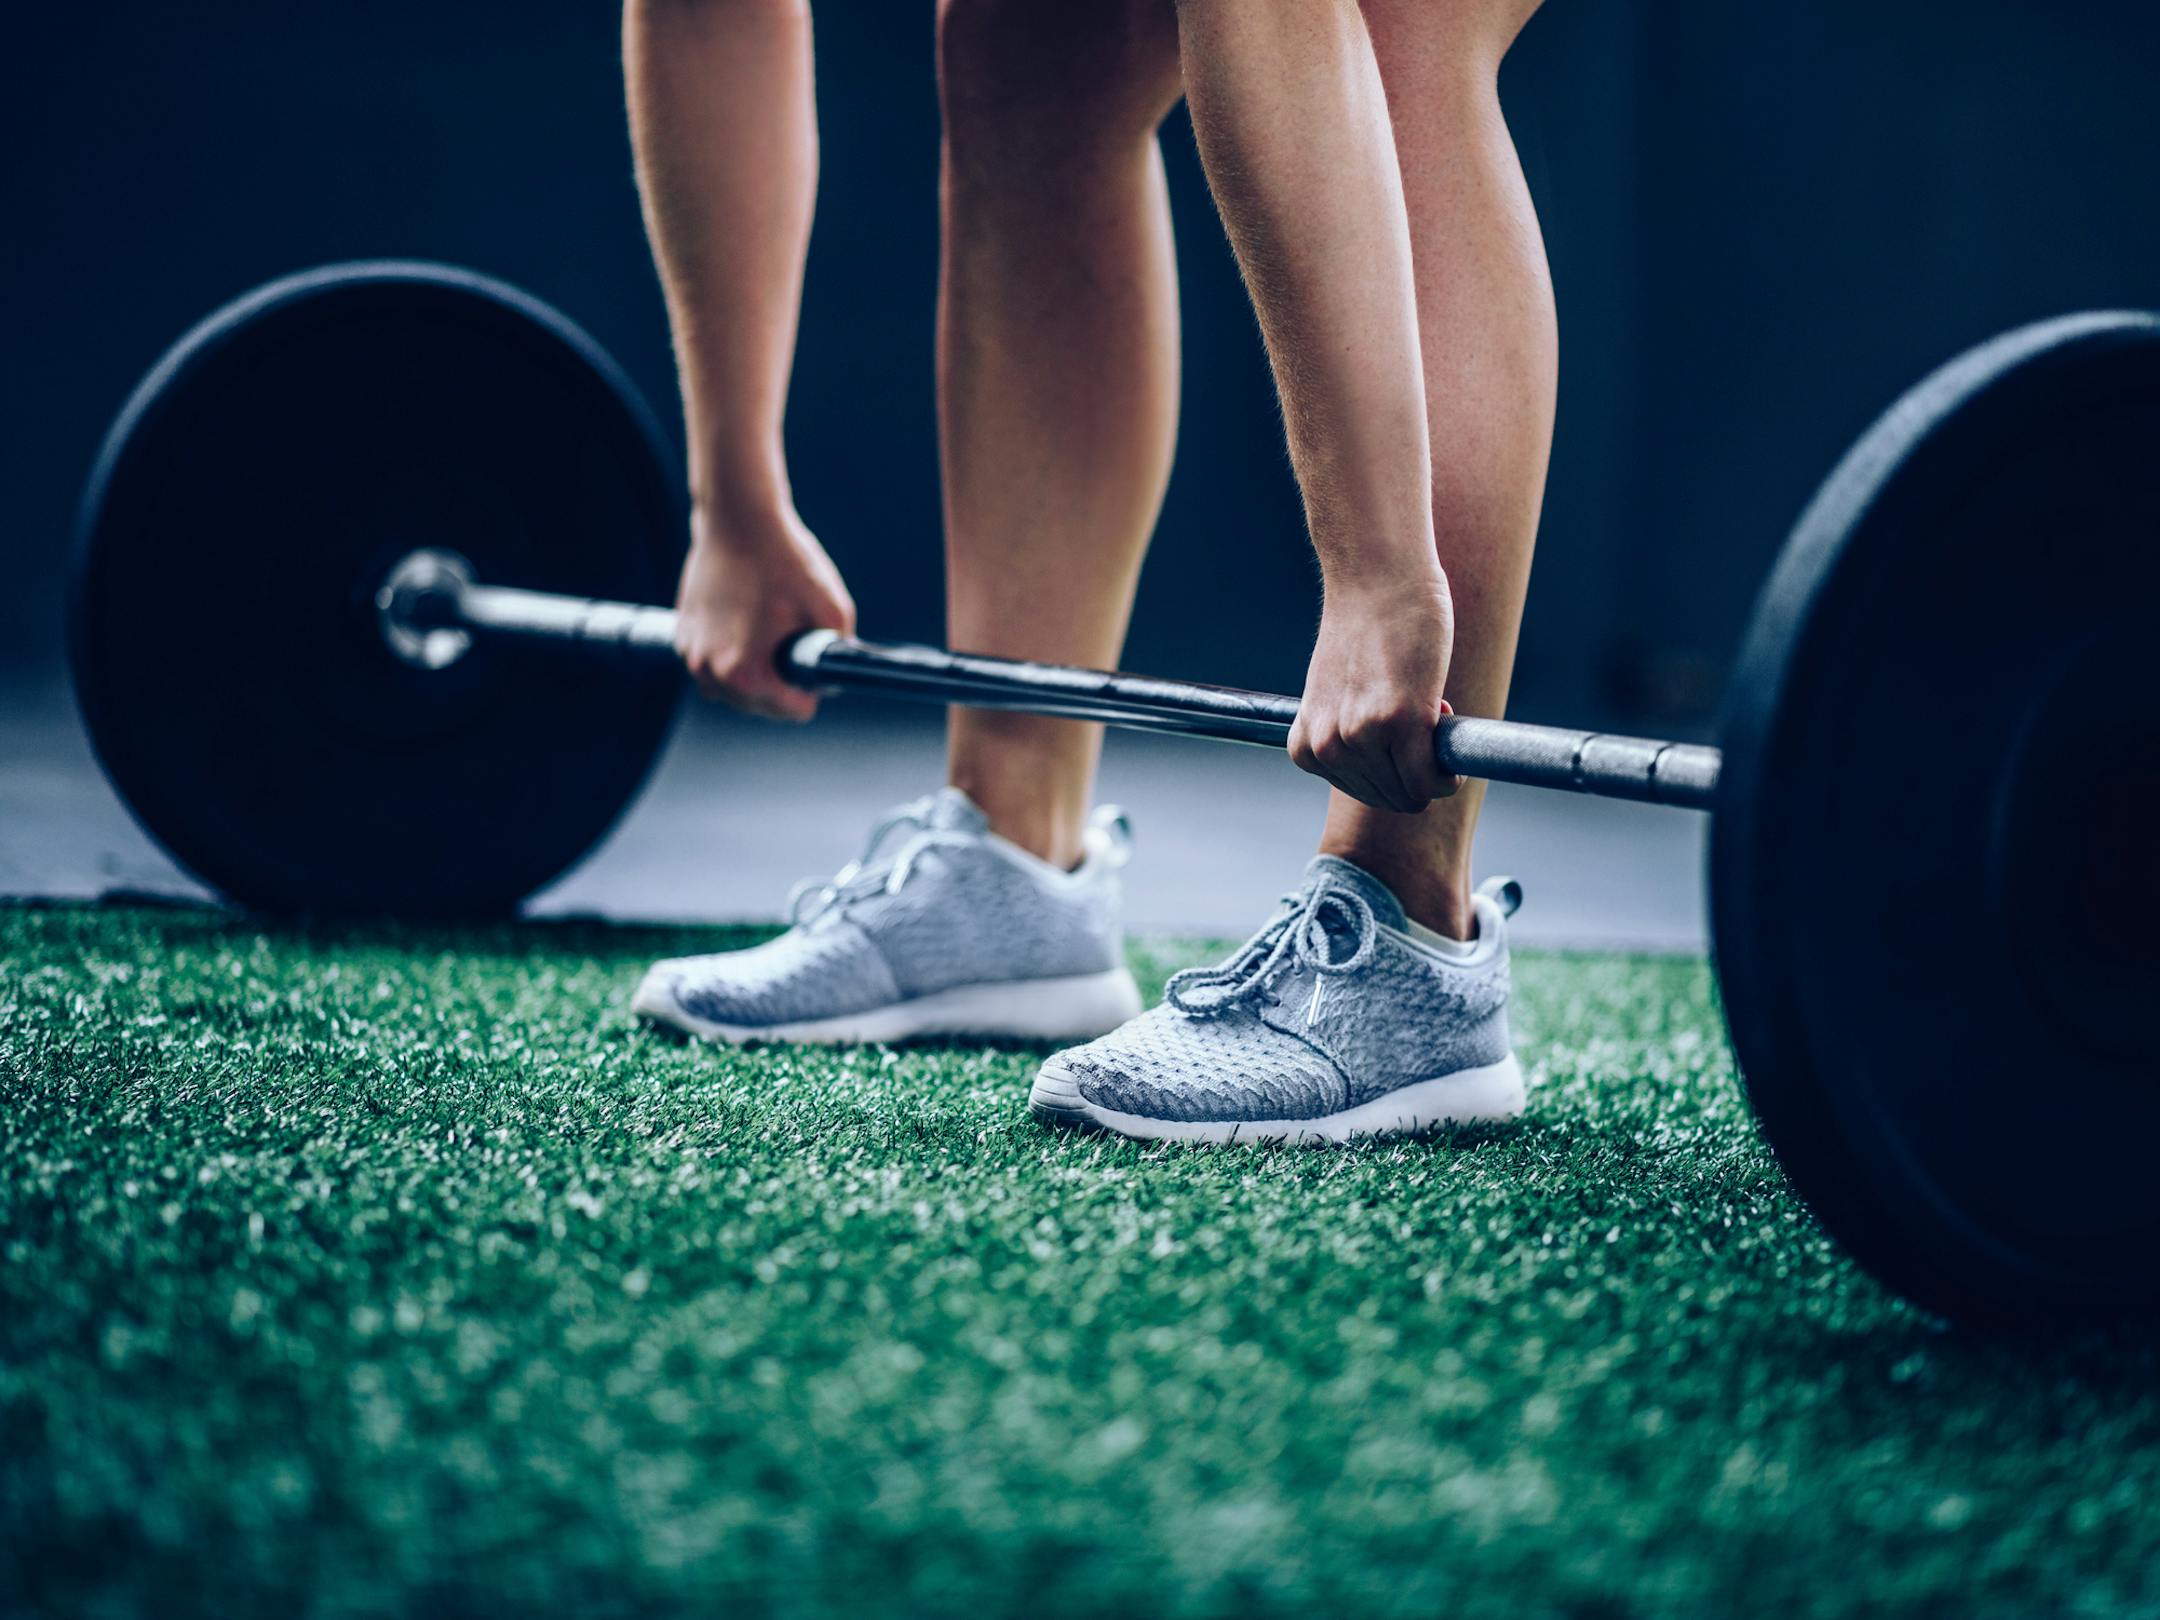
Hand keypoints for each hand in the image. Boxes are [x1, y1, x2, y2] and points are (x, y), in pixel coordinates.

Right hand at [674, 500, 854, 721]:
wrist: (738, 519)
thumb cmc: (785, 561)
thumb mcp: (833, 611)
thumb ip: (837, 654)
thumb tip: (827, 681)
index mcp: (746, 673)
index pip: (795, 711)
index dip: (811, 686)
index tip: (809, 654)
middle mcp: (710, 672)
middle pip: (763, 707)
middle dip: (782, 682)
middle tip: (790, 637)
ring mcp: (691, 656)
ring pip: (736, 692)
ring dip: (756, 675)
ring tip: (769, 631)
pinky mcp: (683, 638)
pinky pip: (715, 669)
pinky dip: (733, 657)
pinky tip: (748, 624)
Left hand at [1288, 572, 1463, 811]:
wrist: (1377, 579)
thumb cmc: (1367, 632)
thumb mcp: (1340, 698)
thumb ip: (1353, 738)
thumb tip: (1396, 774)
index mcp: (1307, 748)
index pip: (1365, 794)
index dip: (1393, 765)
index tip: (1399, 727)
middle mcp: (1328, 749)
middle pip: (1390, 799)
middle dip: (1415, 765)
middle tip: (1418, 713)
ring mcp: (1360, 738)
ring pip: (1413, 793)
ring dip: (1433, 761)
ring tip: (1425, 705)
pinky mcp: (1399, 723)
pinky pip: (1431, 783)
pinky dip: (1448, 774)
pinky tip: (1447, 727)